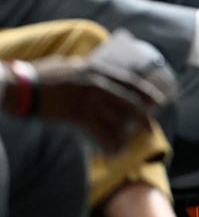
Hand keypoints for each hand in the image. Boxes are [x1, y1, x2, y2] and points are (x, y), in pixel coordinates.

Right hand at [21, 55, 159, 152]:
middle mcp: (96, 81)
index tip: (158, 102)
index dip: (146, 92)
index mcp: (96, 69)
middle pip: (127, 101)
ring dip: (121, 136)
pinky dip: (106, 141)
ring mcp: (87, 97)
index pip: (129, 81)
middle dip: (142, 117)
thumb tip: (96, 70)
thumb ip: (86, 69)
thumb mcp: (70, 65)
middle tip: (150, 130)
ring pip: (114, 119)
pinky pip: (98, 130)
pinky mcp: (76, 112)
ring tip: (125, 147)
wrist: (22, 85)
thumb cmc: (42, 76)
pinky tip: (110, 151)